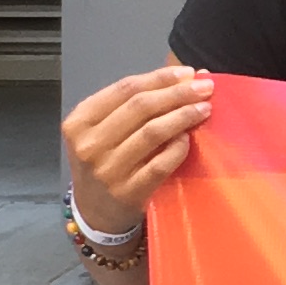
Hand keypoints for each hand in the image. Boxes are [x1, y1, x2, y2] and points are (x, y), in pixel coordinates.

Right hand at [61, 66, 213, 232]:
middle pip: (140, 107)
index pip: (125, 89)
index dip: (160, 78)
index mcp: (80, 121)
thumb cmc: (104, 162)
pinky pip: (159, 165)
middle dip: (178, 93)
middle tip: (205, 87)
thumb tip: (187, 77)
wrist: (95, 212)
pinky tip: (189, 139)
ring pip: (152, 133)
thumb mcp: (101, 131)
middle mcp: (90, 144)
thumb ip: (133, 105)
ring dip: (183, 116)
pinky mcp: (128, 192)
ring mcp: (108, 170)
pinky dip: (178, 148)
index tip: (189, 73)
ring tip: (205, 109)